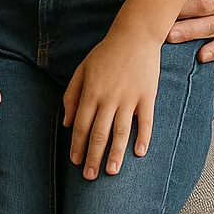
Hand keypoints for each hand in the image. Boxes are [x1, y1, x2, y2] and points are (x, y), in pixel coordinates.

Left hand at [63, 29, 159, 179]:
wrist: (133, 37)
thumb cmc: (105, 53)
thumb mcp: (82, 70)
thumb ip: (72, 95)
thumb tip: (67, 121)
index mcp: (91, 91)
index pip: (82, 124)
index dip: (78, 145)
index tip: (75, 161)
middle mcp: (108, 97)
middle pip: (99, 132)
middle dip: (93, 156)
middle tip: (89, 176)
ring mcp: (129, 98)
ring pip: (121, 132)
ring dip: (115, 154)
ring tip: (110, 172)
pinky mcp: (147, 97)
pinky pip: (146, 122)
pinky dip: (143, 138)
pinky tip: (139, 154)